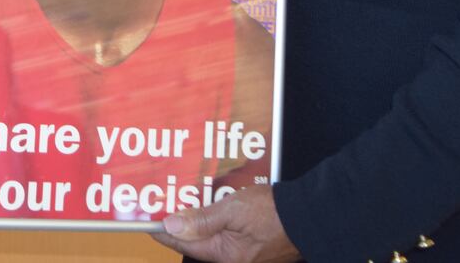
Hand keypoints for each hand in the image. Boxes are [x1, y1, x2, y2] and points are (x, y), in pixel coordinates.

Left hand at [150, 186, 298, 262]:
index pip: (184, 244)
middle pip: (197, 242)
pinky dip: (217, 221)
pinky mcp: (254, 246)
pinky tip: (214, 206)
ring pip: (212, 237)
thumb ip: (202, 219)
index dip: (164, 231)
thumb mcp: (233, 210)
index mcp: (226, 256)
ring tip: (186, 202)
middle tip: (166, 206)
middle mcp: (233, 260)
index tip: (148, 221)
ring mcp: (245, 254)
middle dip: (182, 224)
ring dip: (199, 220)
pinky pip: (227, 234)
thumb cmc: (275, 212)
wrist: (310, 214)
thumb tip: (172, 225)